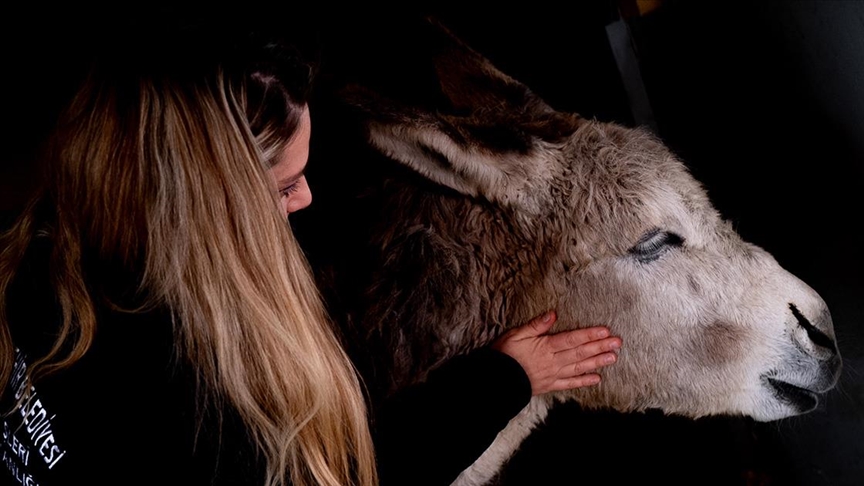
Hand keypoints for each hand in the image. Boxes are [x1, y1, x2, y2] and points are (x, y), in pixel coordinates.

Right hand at [491, 310, 620, 395]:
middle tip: (617, 343)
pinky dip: (583, 381)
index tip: (605, 331)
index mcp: (545, 346)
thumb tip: (553, 314)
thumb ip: (536, 325)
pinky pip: (570, 383)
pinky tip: (597, 379)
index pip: (572, 339)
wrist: (496, 381)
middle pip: (580, 353)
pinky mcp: (550, 385)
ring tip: (613, 358)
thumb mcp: (516, 334)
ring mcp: (553, 374)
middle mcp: (553, 361)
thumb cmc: (504, 355)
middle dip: (600, 347)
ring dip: (597, 362)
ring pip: (579, 367)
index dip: (589, 335)